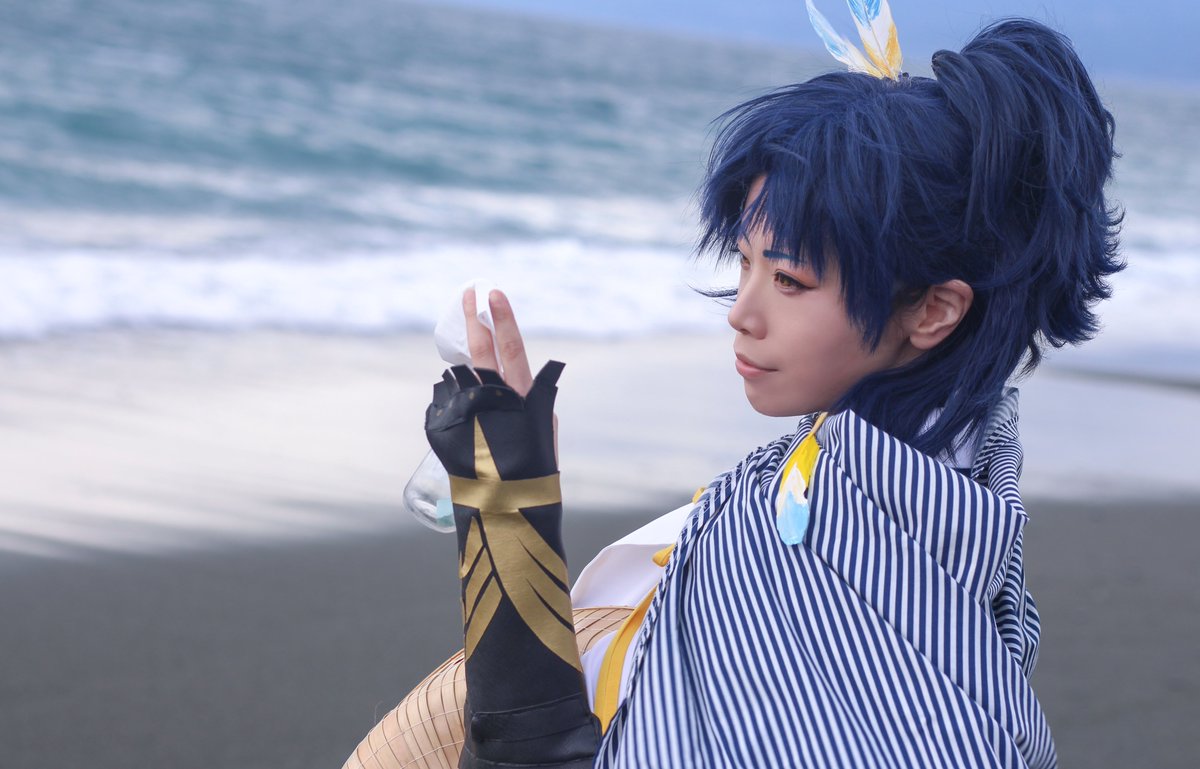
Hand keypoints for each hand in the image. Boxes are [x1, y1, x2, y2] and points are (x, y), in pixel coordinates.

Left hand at [424, 289, 561, 479]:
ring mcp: (471, 412)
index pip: (511, 347)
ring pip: (462, 375)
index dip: (502, 318)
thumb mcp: (546, 434)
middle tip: (471, 292)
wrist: (510, 509)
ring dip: (465, 367)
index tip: (492, 292)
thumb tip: (534, 383)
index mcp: (523, 397)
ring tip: (471, 372)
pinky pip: (447, 403)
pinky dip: (454, 402)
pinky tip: (463, 419)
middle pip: (483, 350)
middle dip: (476, 318)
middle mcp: (497, 400)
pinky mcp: (448, 429)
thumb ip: (539, 405)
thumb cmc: (534, 473)